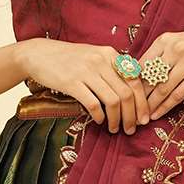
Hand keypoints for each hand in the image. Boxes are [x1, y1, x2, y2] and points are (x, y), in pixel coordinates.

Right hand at [20, 39, 150, 132]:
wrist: (39, 54)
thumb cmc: (69, 59)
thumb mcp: (95, 56)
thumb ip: (113, 70)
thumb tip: (133, 94)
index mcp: (110, 54)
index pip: (135, 80)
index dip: (142, 102)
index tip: (143, 118)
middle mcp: (101, 60)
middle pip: (127, 94)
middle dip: (132, 116)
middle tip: (131, 129)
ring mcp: (86, 71)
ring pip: (113, 101)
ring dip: (117, 120)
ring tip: (114, 128)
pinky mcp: (71, 82)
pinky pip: (93, 104)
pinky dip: (99, 116)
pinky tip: (99, 121)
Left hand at [138, 29, 183, 118]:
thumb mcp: (175, 43)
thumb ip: (158, 56)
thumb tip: (134, 77)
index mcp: (164, 40)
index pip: (142, 64)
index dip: (130, 83)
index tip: (123, 96)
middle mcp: (175, 49)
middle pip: (150, 78)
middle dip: (138, 97)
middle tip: (129, 111)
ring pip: (162, 89)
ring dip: (150, 105)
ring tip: (141, 116)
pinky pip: (178, 95)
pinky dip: (165, 107)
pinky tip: (157, 115)